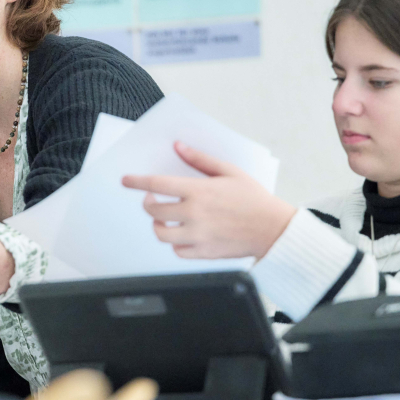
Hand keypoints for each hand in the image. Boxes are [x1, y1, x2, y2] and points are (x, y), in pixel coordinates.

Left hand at [121, 142, 295, 259]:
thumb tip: (179, 147)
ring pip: (161, 233)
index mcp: (199, 191)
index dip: (137, 182)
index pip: (157, 184)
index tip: (126, 180)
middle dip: (148, 203)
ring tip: (164, 218)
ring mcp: (197, 235)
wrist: (273, 228)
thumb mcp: (229, 171)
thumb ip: (200, 159)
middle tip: (152, 199)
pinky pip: (177, 250)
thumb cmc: (253, 199)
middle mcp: (194, 214)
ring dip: (158, 224)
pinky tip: (182, 234)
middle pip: (154, 210)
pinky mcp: (203, 252)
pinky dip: (175, 243)